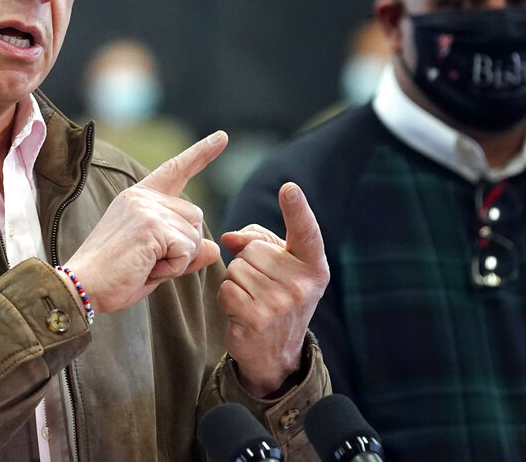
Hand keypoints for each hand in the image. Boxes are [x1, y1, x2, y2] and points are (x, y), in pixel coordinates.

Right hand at [64, 131, 226, 313]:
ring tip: (144, 264)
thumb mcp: (155, 262)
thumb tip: (214, 248)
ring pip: (194, 236)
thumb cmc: (114, 277)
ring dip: (178, 260)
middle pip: (195, 218)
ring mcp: (146, 209)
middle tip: (148, 261)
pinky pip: (187, 251)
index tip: (222, 137)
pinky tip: (147, 268)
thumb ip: (185, 252)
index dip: (201, 154)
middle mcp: (142, 196)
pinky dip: (173, 268)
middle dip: (183, 248)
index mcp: (138, 197)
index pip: (174, 171)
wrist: (82, 286)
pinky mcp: (151, 226)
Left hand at [218, 182, 329, 395]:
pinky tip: (242, 312)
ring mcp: (282, 303)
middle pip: (252, 249)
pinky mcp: (258, 319)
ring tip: (252, 300)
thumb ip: (257, 241)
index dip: (297, 209)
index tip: (289, 188)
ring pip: (236, 268)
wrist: (275, 353)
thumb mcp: (278, 267)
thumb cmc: (275, 297)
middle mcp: (303, 284)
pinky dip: (226, 298)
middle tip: (260, 286)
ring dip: (236, 281)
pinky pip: (226, 289)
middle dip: (246, 263)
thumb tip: (229, 238)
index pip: (306, 232)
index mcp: (313, 266)